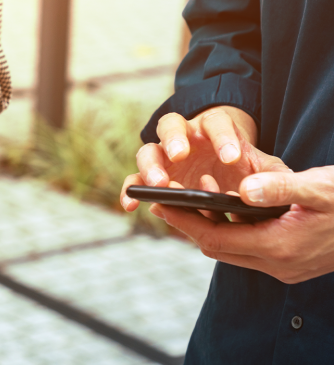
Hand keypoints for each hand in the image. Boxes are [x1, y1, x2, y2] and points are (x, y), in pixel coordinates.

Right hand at [120, 107, 289, 211]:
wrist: (222, 170)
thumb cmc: (242, 166)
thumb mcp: (261, 166)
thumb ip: (270, 173)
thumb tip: (272, 187)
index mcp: (213, 127)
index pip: (216, 122)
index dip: (222, 138)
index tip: (231, 158)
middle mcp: (183, 135)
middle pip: (170, 125)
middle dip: (174, 141)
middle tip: (180, 157)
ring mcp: (163, 155)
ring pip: (147, 150)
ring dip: (150, 167)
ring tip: (158, 185)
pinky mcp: (150, 175)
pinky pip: (134, 179)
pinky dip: (130, 190)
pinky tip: (132, 205)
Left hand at [151, 166, 333, 283]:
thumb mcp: (321, 187)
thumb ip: (282, 186)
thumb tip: (243, 188)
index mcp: (278, 247)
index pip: (214, 239)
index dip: (184, 222)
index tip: (160, 205)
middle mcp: (278, 265)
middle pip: (217, 248)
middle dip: (190, 225)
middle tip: (166, 201)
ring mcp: (285, 269)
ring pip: (233, 250)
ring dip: (212, 227)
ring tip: (192, 199)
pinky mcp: (292, 266)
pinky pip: (250, 250)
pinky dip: (235, 231)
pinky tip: (229, 208)